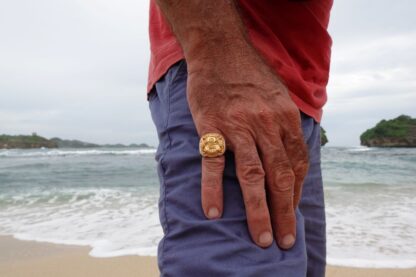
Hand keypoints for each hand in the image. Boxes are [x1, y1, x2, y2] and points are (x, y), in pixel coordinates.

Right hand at [187, 53, 308, 248]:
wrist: (221, 49)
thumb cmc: (249, 74)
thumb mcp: (278, 95)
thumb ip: (284, 124)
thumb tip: (290, 151)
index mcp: (284, 118)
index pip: (296, 164)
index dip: (295, 191)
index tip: (293, 211)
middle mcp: (266, 125)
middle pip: (279, 176)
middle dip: (284, 212)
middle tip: (284, 240)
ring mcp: (239, 126)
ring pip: (252, 175)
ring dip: (258, 210)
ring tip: (261, 237)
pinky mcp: (212, 126)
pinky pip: (213, 162)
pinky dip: (213, 188)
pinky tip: (215, 211)